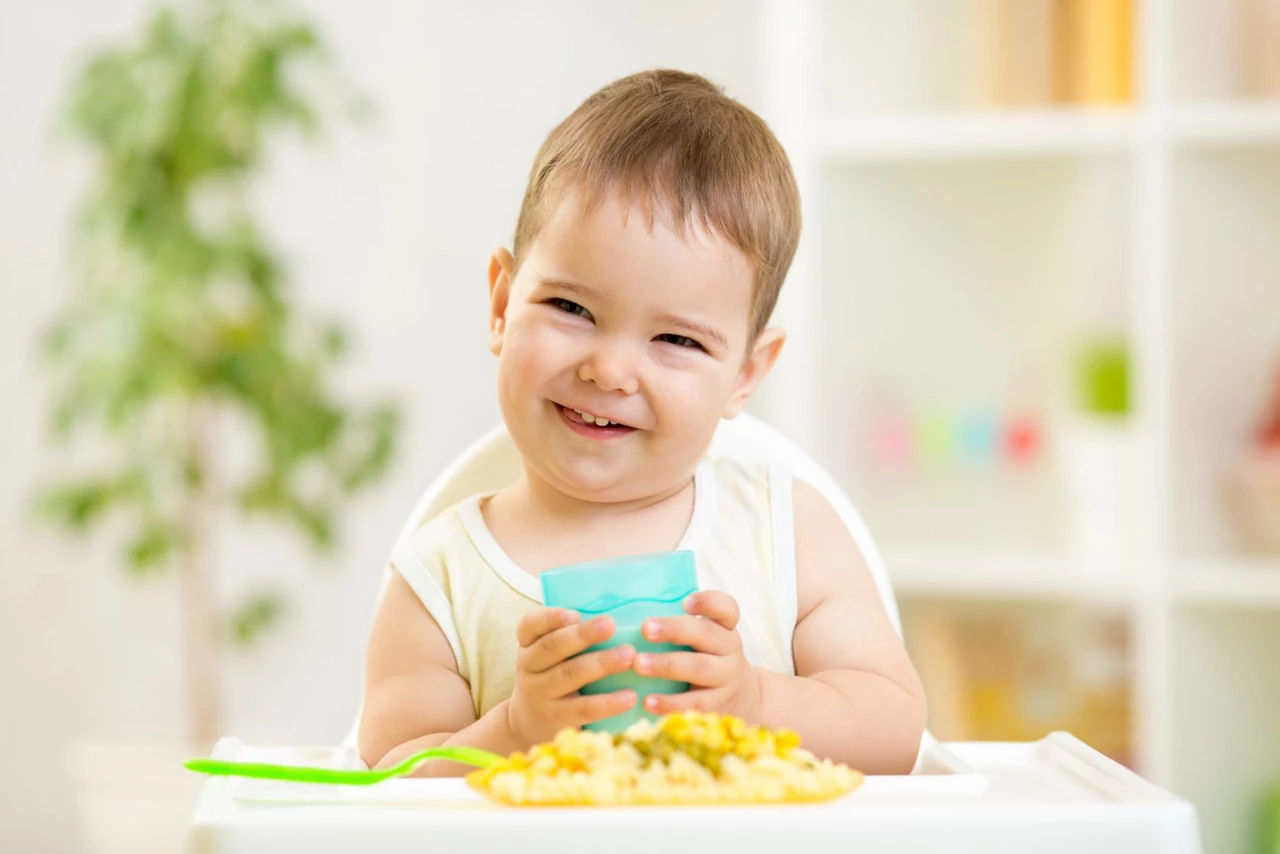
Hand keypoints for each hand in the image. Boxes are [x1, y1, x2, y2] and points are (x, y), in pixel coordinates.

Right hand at [506, 607, 637, 745]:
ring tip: (628, 655)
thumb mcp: (548, 654)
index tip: (575, 613)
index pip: (530, 624)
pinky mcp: (555, 720)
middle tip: (610, 624)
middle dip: (582, 635)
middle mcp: (528, 666)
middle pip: (552, 647)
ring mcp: (539, 694)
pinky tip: (630, 696)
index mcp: (528, 643)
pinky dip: (608, 703)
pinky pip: (583, 709)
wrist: (528, 723)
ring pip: (569, 675)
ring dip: (601, 664)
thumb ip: (571, 635)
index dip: (551, 617)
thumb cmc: (551, 675)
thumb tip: (622, 610)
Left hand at [632, 590, 762, 720]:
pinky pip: (694, 704)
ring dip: (667, 665)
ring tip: (639, 664)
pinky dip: (670, 703)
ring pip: (699, 668)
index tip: (685, 602)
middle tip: (645, 628)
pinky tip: (648, 701)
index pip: (726, 608)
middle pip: (706, 634)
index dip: (708, 602)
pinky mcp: (719, 705)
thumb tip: (627, 610)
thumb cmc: (708, 659)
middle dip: (674, 629)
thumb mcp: (706, 639)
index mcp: (724, 627)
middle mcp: (729, 649)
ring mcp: (727, 678)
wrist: (743, 699)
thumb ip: (679, 626)